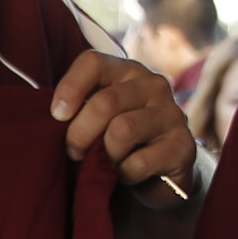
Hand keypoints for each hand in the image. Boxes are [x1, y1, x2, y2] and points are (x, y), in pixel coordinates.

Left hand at [46, 50, 193, 195]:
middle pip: (105, 102)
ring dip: (105, 155)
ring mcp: (172, 114)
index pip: (93, 62)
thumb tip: (55, 115)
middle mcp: (153, 85)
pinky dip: (125, 174)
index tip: (56, 116)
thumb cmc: (117, 142)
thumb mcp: (96, 118)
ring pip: (122, 130)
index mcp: (127, 71)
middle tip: (74, 152)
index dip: (70, 88)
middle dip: (80, 134)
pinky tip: (129, 173)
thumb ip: (78, 108)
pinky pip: (139, 162)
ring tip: (107, 161)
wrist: (158, 176)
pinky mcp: (183, 146)